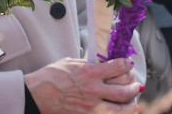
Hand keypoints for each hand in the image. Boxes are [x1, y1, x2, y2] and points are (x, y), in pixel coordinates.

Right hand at [24, 57, 139, 113]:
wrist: (37, 95)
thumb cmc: (51, 77)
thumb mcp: (71, 62)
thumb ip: (89, 64)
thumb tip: (103, 63)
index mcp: (89, 72)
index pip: (117, 67)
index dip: (126, 64)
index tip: (128, 63)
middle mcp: (93, 90)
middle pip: (124, 89)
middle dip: (133, 84)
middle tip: (134, 81)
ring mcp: (92, 107)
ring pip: (122, 107)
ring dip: (131, 102)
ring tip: (133, 97)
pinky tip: (127, 110)